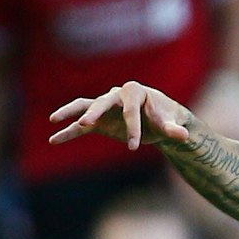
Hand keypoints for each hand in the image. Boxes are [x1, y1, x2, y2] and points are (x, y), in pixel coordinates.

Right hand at [49, 81, 192, 151]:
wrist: (159, 120)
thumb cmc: (165, 117)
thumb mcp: (171, 124)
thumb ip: (174, 129)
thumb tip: (185, 136)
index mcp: (135, 92)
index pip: (130, 110)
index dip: (132, 127)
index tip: (134, 147)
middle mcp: (116, 95)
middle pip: (103, 102)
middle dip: (95, 112)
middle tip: (86, 123)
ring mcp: (105, 107)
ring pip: (84, 106)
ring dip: (70, 113)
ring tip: (54, 120)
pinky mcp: (99, 121)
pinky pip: (80, 126)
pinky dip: (68, 132)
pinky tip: (54, 140)